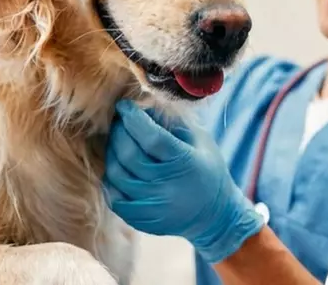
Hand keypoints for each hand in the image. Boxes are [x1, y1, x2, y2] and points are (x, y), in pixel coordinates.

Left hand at [103, 100, 264, 263]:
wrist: (215, 216)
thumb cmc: (207, 169)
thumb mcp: (200, 140)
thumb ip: (173, 123)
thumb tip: (143, 106)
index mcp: (184, 161)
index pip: (151, 137)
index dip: (132, 118)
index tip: (124, 106)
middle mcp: (167, 185)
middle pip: (129, 155)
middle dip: (118, 133)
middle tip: (119, 122)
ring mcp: (154, 206)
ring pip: (117, 176)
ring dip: (112, 154)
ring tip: (117, 143)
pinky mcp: (143, 220)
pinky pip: (115, 199)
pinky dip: (111, 180)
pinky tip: (117, 167)